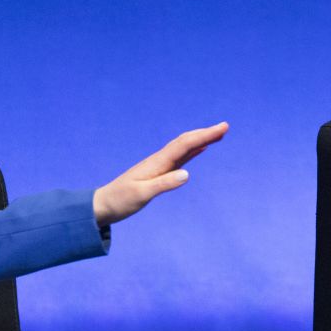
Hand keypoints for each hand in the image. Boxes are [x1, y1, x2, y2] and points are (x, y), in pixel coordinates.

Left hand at [92, 122, 227, 224]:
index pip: (185, 145)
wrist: (104, 204)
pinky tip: (201, 148)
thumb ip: (163, 184)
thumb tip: (187, 174)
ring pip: (185, 147)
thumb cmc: (121, 200)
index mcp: (157, 163)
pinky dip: (193, 150)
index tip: (222, 128)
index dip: (204, 135)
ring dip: (202, 139)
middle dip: (206, 133)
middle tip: (225, 126)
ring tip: (219, 133)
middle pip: (186, 141)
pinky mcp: (159, 172)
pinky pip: (181, 157)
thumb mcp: (142, 195)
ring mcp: (160, 165)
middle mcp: (160, 160)